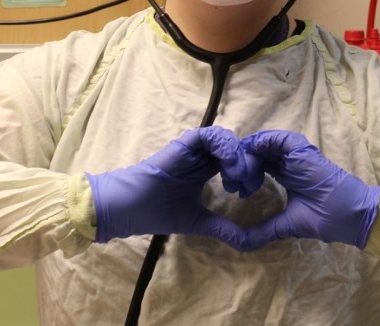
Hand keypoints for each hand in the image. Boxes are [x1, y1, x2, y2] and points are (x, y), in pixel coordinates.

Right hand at [86, 126, 258, 247]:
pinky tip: (229, 167)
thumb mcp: (199, 221)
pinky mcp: (185, 144)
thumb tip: (249, 243)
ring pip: (226, 139)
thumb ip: (223, 228)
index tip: (247, 192)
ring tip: (238, 178)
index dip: (248, 173)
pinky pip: (210, 135)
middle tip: (248, 185)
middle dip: (248, 164)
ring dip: (238, 156)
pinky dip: (225, 147)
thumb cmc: (159, 212)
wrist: (130, 208)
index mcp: (206, 169)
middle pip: (236, 149)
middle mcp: (203, 156)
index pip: (236, 162)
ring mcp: (194, 149)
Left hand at [241, 130, 379, 249]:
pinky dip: (258, 146)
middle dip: (239, 164)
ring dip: (246, 155)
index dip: (242, 173)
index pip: (257, 164)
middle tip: (231, 183)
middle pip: (255, 153)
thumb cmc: (325, 219)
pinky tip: (250, 163)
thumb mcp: (286, 225)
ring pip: (261, 144)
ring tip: (238, 175)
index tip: (234, 190)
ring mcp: (293, 153)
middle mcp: (288, 161)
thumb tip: (239, 242)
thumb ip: (263, 230)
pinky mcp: (299, 149)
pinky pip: (274, 138)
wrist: (350, 215)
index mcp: (286, 174)